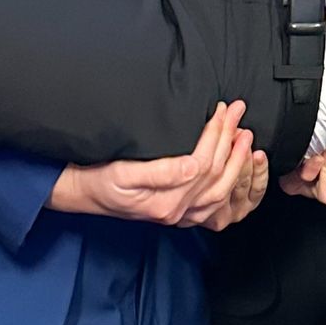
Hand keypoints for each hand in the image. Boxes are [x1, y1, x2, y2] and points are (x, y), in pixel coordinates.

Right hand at [51, 100, 267, 229]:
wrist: (81, 194)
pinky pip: (213, 203)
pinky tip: (236, 165)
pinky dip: (229, 183)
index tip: (221, 109)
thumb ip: (159, 172)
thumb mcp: (121, 172)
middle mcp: (176, 212)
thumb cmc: (97, 178)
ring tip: (244, 135)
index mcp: (164, 202)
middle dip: (231, 142)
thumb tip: (193, 165)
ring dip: (236, 161)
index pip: (202, 165)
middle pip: (216, 176)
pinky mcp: (178, 213)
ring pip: (220, 191)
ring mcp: (178, 215)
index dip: (216, 135)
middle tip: (238, 112)